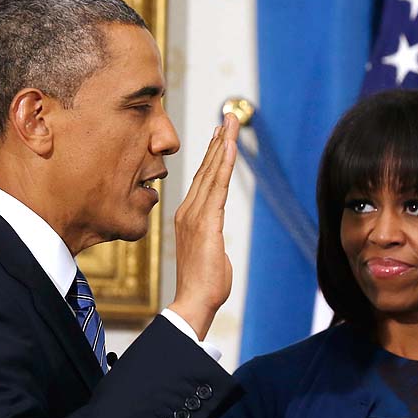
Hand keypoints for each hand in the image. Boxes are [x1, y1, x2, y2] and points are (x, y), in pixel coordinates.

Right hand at [168, 112, 238, 339]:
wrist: (194, 301)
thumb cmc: (203, 285)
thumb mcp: (208, 255)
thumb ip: (211, 243)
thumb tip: (214, 245)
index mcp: (188, 217)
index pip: (203, 180)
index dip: (211, 155)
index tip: (219, 135)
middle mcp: (188, 211)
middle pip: (206, 169)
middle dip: (218, 140)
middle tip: (228, 116)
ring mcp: (195, 215)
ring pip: (211, 172)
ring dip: (222, 144)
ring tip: (230, 121)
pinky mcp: (206, 223)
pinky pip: (216, 187)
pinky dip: (222, 164)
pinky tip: (229, 146)